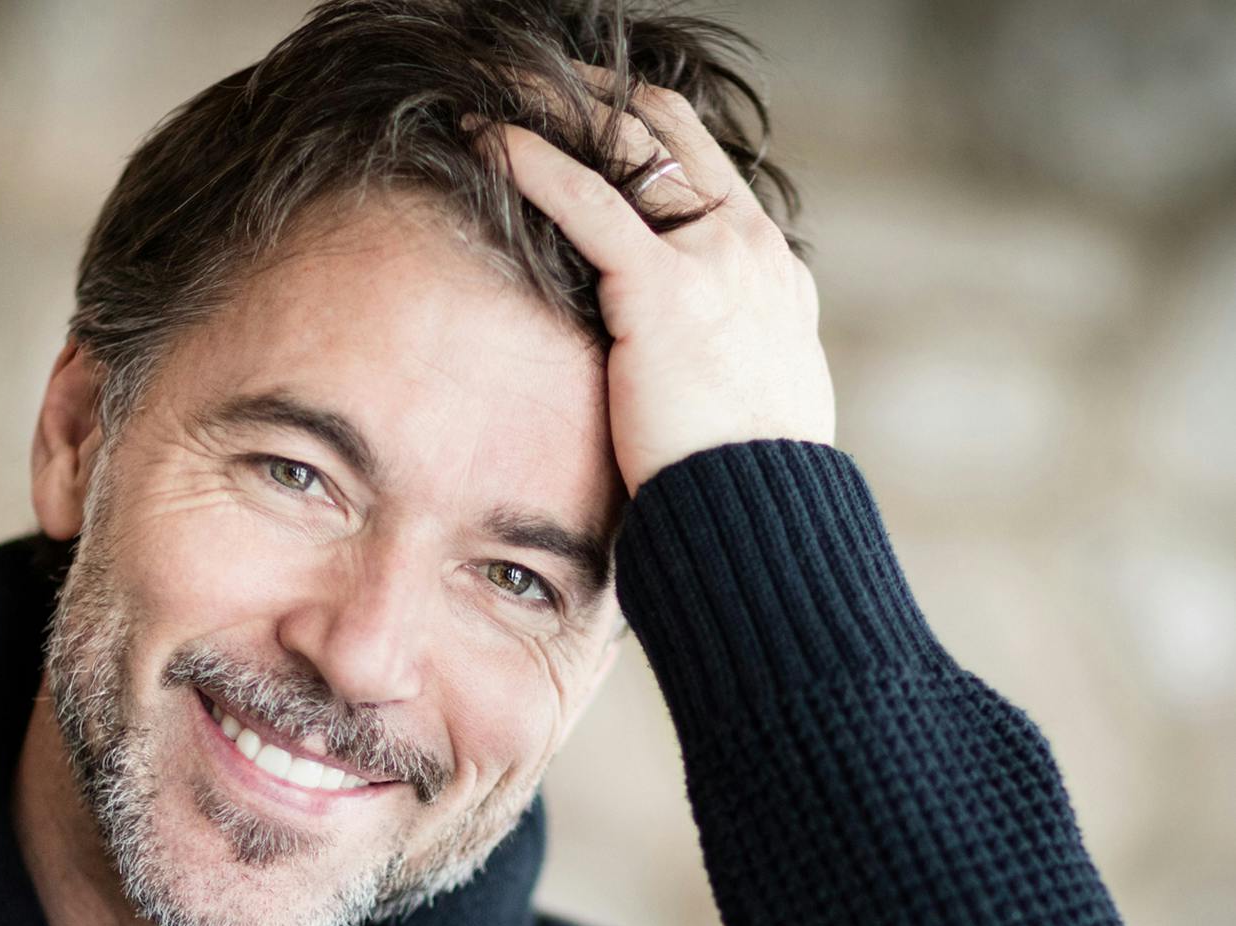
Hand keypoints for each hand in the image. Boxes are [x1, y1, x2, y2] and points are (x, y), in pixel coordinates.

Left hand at [489, 71, 835, 497]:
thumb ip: (714, 362)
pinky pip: (586, 201)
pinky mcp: (663, 288)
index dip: (643, 128)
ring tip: (497, 88)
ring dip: (558, 105)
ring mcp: (713, 258)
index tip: (588, 117)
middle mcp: (748, 244)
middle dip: (599, 95)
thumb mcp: (745, 402)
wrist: (763, 516)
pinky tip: (487, 138)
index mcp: (769, 268)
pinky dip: (530, 160)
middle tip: (532, 77)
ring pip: (628, 144)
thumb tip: (682, 376)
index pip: (703, 165)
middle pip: (669, 131)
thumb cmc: (744, 483)